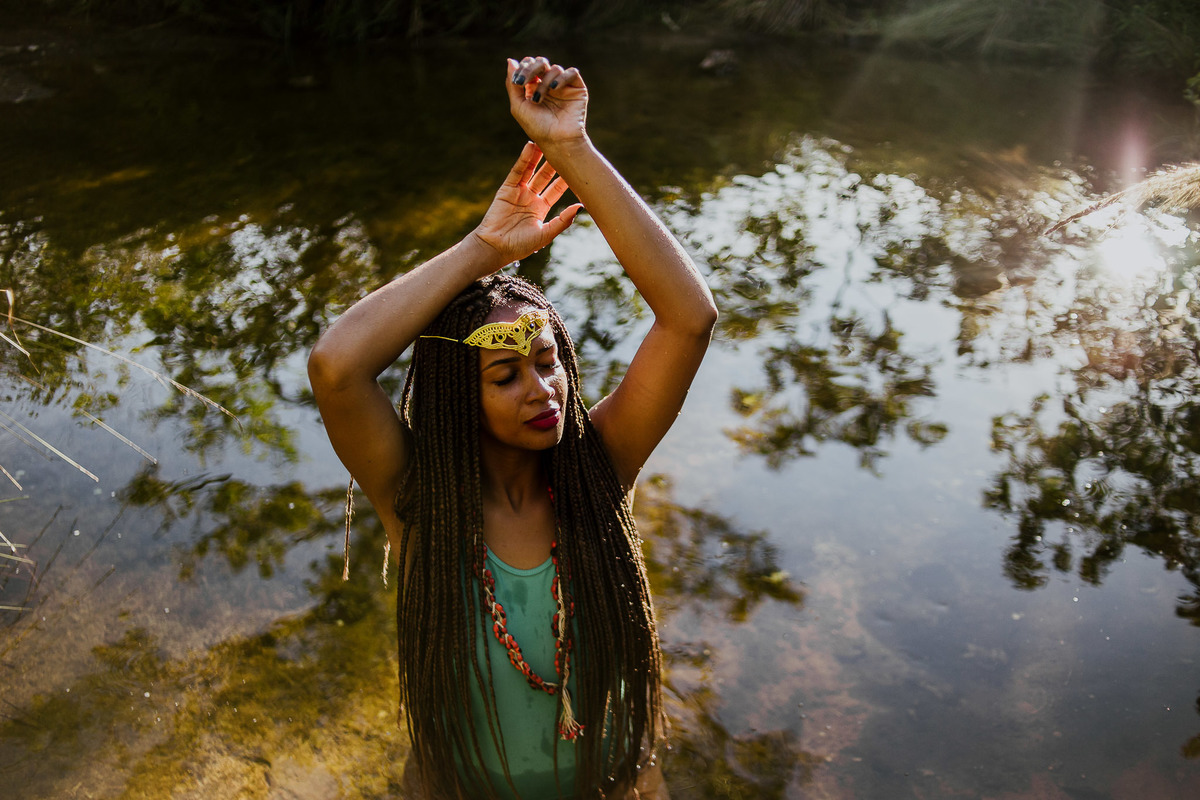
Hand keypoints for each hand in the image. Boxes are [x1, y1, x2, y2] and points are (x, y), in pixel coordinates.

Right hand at [470, 141, 582, 267]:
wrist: (495, 248)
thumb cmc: (520, 246)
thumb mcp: (545, 235)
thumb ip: (562, 221)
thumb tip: (580, 206)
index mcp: (541, 208)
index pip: (556, 189)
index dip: (566, 178)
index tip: (577, 166)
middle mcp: (531, 198)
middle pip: (545, 176)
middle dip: (554, 163)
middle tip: (565, 148)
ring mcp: (518, 192)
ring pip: (531, 170)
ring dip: (539, 157)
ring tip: (548, 141)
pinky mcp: (506, 188)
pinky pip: (517, 171)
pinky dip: (524, 159)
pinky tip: (530, 147)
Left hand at [506, 56, 587, 147]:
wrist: (557, 140)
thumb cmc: (537, 127)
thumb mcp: (518, 106)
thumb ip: (512, 84)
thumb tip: (510, 60)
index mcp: (534, 88)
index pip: (529, 66)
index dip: (522, 68)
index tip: (518, 82)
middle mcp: (549, 85)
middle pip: (541, 62)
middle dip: (531, 69)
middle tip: (524, 82)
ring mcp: (564, 86)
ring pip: (554, 68)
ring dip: (544, 82)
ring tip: (540, 99)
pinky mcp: (577, 88)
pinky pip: (572, 72)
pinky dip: (562, 77)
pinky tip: (555, 88)